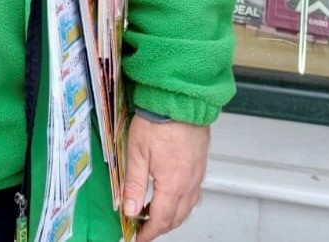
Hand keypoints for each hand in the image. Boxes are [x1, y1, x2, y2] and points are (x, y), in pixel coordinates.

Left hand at [122, 116, 209, 240]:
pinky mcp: (200, 166)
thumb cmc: (158, 122)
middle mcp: (188, 184)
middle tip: (142, 228)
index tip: (138, 238)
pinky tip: (170, 195)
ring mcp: (197, 176)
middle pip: (176, 218)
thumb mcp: (137, 152)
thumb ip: (133, 184)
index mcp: (172, 184)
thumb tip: (128, 210)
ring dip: (171, 216)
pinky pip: (193, 195)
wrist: (181, 101)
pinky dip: (181, 203)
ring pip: (187, 208)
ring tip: (153, 214)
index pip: (161, 219)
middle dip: (159, 227)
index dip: (148, 233)